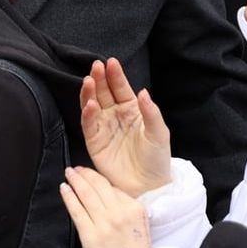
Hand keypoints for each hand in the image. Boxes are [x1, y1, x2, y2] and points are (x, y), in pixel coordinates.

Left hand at [60, 166, 151, 247]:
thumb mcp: (140, 226)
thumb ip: (127, 208)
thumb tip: (109, 192)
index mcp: (134, 209)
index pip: (113, 187)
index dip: (98, 178)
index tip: (90, 174)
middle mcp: (120, 213)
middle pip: (99, 186)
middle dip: (85, 174)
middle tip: (75, 169)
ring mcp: (104, 224)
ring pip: (86, 195)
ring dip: (75, 180)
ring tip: (68, 173)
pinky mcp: (90, 236)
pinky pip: (76, 211)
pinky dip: (69, 197)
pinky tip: (64, 188)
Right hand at [79, 58, 171, 197]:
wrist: (147, 185)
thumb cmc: (156, 158)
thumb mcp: (159, 133)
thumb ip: (150, 112)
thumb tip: (142, 92)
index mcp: (132, 109)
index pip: (121, 88)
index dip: (116, 75)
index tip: (111, 62)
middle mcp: (115, 115)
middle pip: (104, 92)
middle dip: (99, 78)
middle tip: (96, 67)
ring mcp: (103, 127)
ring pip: (92, 104)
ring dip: (89, 92)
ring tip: (88, 81)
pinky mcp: (94, 141)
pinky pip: (88, 124)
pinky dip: (87, 113)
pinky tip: (89, 104)